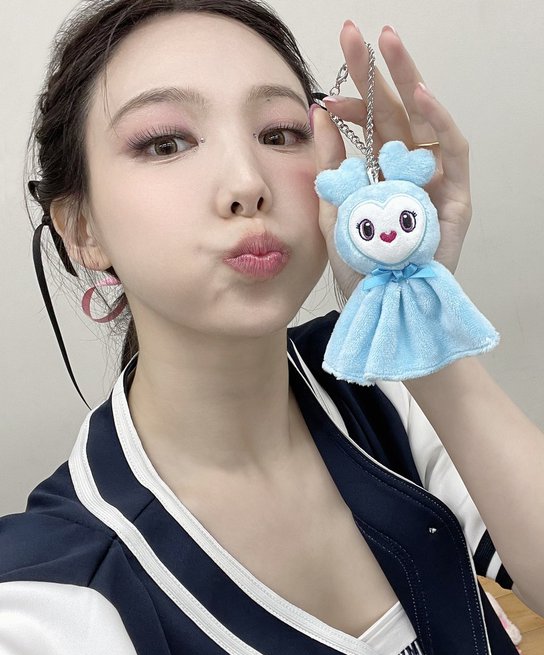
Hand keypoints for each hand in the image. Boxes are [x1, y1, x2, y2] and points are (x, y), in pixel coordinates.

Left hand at [313, 21, 471, 298]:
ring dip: (408, 79)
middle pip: (395, 113)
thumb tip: (318, 115)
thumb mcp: (333, 211)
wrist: (381, 311)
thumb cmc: (360, 268)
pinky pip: (451, 151)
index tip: (325, 91)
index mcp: (380, 173)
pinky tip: (418, 93)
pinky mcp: (455, 197)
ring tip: (387, 44)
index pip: (369, 127)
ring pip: (424, 121)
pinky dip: (438, 120)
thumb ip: (329, 167)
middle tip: (356, 34)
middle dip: (376, 73)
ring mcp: (433, 182)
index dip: (351, 103)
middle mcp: (408, 172)